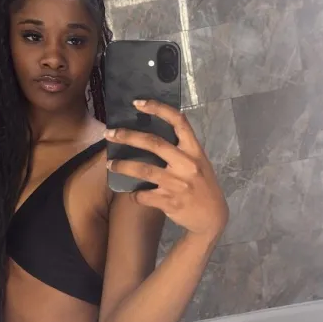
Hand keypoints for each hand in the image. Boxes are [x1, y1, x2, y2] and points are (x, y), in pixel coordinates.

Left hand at [105, 100, 228, 241]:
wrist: (212, 218)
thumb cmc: (203, 186)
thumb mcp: (199, 163)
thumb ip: (181, 150)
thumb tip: (151, 137)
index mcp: (195, 150)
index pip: (178, 121)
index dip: (158, 108)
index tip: (138, 103)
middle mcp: (187, 164)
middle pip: (154, 143)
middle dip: (128, 136)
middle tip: (110, 134)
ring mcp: (177, 183)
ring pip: (143, 169)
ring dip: (122, 166)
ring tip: (110, 164)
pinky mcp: (169, 202)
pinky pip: (143, 195)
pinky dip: (135, 194)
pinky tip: (132, 193)